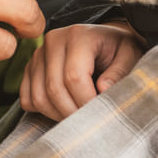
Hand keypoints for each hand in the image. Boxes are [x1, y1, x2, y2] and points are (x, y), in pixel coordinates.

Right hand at [20, 23, 145, 121]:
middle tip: (90, 122)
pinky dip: (43, 111)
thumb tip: (103, 90)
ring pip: (38, 97)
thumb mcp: (130, 55)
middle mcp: (53, 41)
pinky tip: (63, 109)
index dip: (86, 102)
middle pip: (54, 88)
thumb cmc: (119, 50)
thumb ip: (120, 72)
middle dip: (72, 113)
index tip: (101, 114)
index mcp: (79, 35)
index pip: (74, 77)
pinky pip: (27, 98)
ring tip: (78, 115)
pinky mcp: (30, 67)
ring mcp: (38, 54)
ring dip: (58, 115)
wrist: (104, 39)